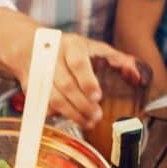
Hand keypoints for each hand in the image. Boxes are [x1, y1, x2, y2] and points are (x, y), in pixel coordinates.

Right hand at [16, 31, 144, 129]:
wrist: (30, 47)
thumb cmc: (70, 50)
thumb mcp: (94, 48)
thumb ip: (118, 60)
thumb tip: (136, 75)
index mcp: (71, 45)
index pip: (78, 63)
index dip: (87, 81)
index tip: (97, 96)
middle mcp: (52, 58)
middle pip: (66, 85)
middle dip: (82, 104)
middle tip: (96, 116)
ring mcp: (39, 73)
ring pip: (54, 98)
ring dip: (72, 114)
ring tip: (88, 122)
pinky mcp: (31, 87)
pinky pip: (43, 105)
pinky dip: (57, 115)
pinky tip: (70, 119)